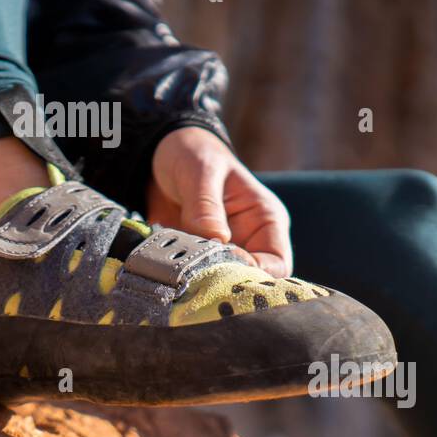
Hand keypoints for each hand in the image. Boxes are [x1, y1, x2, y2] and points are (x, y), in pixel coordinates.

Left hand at [146, 126, 293, 276]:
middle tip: (195, 275)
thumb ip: (206, 205)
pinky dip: (176, 276)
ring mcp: (219, 252)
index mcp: (265, 220)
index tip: (223, 264)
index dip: (256, 272)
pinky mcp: (192, 257)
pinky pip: (188, 276)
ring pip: (217, 283)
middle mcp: (247, 241)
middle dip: (225, 282)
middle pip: (250, 281)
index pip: (278, 264)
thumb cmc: (194, 154)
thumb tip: (217, 240)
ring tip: (174, 269)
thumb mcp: (201, 170)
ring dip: (196, 280)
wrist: (159, 155)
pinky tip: (161, 266)